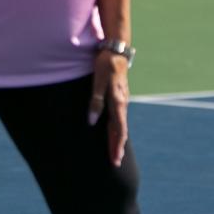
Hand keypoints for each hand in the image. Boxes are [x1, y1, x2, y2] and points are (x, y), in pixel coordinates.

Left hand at [89, 50, 130, 166]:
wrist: (116, 50)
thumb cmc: (106, 64)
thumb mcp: (98, 81)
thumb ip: (96, 101)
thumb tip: (91, 121)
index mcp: (118, 102)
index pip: (118, 129)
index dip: (117, 145)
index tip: (116, 159)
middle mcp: (122, 103)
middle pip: (121, 130)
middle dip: (118, 147)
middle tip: (116, 162)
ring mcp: (122, 100)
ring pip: (120, 124)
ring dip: (118, 139)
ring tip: (115, 152)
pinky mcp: (119, 96)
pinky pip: (119, 117)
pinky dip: (117, 128)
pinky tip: (115, 132)